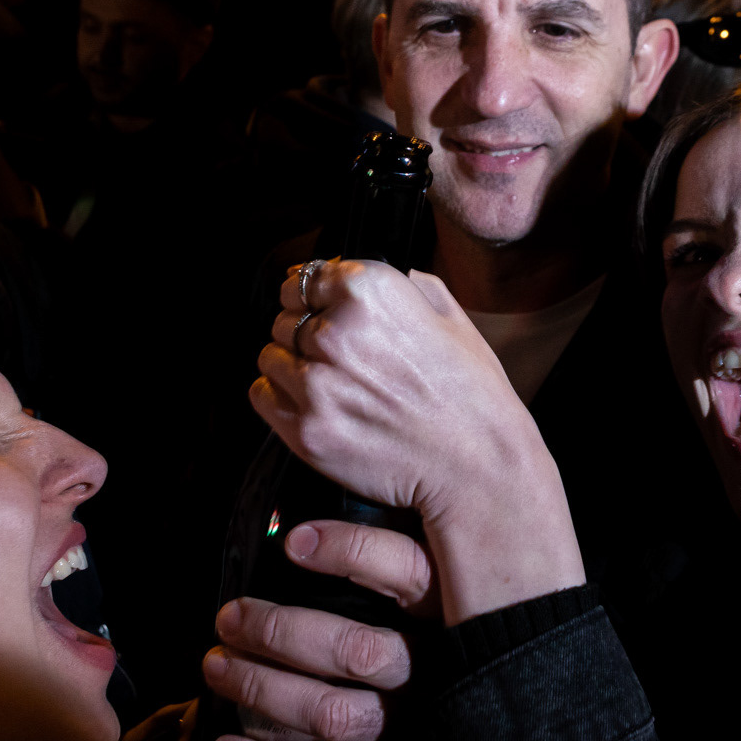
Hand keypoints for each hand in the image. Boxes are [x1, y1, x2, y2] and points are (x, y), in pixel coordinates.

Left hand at [202, 520, 432, 740]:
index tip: (294, 543)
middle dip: (278, 633)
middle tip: (230, 619)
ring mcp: (415, 732)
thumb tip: (324, 528)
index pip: (409, 573)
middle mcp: (436, 675)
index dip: (352, 553)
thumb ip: (405, 561)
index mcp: (451, 619)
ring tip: (218, 668)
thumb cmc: (449, 646)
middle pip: (354, 651)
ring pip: (331, 713)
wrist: (498, 735)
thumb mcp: (448, 590)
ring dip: (262, 691)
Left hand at [250, 259, 583, 622]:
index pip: (305, 277)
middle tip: (339, 358)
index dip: (315, 296)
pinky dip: (279, 397)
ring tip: (328, 383)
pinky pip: (262, 394)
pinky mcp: (306, 430)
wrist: (478, 465)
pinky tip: (313, 404)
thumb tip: (354, 274)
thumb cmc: (471, 392)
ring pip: (270, 355)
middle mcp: (336, 331)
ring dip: (291, 365)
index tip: (323, 311)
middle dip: (305, 332)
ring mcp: (317, 384)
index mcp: (368, 291)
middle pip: (285, 317)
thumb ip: (401, 284)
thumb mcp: (449, 315)